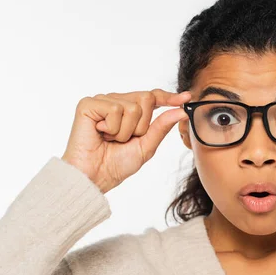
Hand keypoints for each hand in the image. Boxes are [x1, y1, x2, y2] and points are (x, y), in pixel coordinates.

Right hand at [61, 89, 191, 193]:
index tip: (187, 98)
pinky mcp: (88, 104)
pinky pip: (114, 109)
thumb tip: (181, 111)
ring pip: (132, 107)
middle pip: (146, 98)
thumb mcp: (146, 146)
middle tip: (124, 139)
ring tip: (110, 139)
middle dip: (141, 126)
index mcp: (130, 110)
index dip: (169, 97)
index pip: (153, 96)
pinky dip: (112, 128)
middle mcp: (117, 101)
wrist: (95, 177)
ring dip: (125, 131)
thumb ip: (162, 127)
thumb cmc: (117, 164)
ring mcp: (102, 101)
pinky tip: (101, 134)